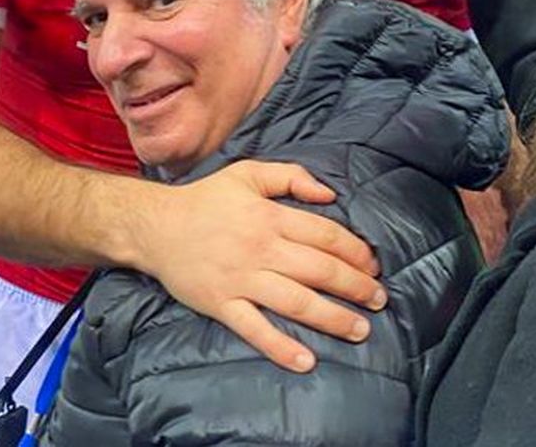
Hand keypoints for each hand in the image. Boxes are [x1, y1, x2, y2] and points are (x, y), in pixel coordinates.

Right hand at [137, 160, 384, 372]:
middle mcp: (259, 248)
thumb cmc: (206, 199)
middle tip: (379, 299)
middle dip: (355, 286)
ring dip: (332, 318)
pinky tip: (307, 360)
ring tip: (360, 329)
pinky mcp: (222, 304)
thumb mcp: (247, 173)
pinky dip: (281, 347)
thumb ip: (290, 176)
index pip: (324, 234)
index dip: (354, 251)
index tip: (373, 265)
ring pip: (295, 302)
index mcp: (268, 215)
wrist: (156, 226)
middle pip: (318, 270)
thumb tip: (329, 192)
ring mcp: (240, 279)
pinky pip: (255, 329)